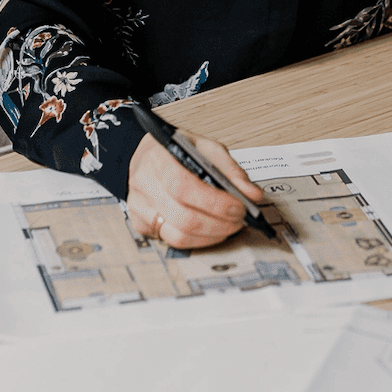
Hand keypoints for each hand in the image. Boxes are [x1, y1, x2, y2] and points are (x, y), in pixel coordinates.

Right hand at [126, 130, 265, 249]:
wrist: (147, 156)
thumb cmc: (177, 151)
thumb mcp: (206, 148)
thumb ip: (231, 170)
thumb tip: (252, 195)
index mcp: (158, 158)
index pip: (184, 187)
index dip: (215, 203)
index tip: (239, 207)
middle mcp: (143, 184)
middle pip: (183, 218)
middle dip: (220, 224)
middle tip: (239, 219)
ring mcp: (139, 207)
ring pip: (178, 237)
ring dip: (211, 236)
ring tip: (228, 226)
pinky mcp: (141, 225)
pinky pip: (172, 242)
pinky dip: (198, 240)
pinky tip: (210, 230)